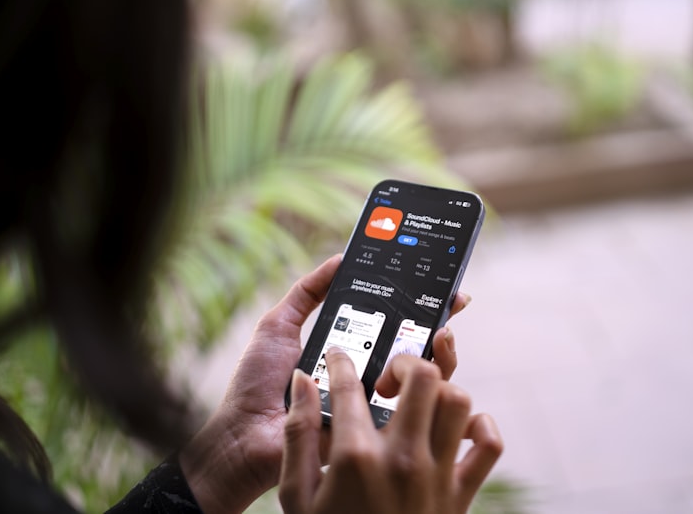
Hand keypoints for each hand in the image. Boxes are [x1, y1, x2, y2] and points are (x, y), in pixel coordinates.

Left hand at [179, 256, 469, 512]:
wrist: (242, 434)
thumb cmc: (256, 384)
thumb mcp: (279, 325)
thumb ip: (307, 292)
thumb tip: (340, 257)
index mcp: (352, 352)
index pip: (396, 326)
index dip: (422, 305)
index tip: (443, 284)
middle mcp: (369, 377)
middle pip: (422, 350)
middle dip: (444, 323)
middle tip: (450, 304)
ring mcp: (376, 405)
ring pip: (430, 381)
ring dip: (442, 352)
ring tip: (437, 333)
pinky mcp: (376, 431)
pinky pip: (414, 412)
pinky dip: (428, 388)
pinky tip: (423, 366)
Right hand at [279, 349, 502, 513]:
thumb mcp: (296, 496)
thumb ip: (298, 435)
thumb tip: (301, 382)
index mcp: (355, 457)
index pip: (349, 383)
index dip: (342, 360)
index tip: (340, 358)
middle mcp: (401, 458)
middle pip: (421, 376)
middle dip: (403, 363)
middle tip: (387, 382)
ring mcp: (436, 475)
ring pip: (458, 400)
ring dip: (439, 391)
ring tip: (418, 403)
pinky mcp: (461, 493)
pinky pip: (488, 444)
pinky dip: (479, 427)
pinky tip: (455, 430)